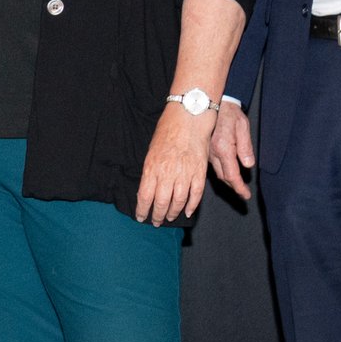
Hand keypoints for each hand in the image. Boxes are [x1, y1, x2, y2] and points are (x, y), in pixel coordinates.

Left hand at [135, 104, 217, 225]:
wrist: (188, 119)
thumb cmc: (166, 133)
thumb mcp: (151, 152)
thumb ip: (150, 172)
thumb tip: (146, 191)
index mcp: (152, 169)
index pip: (145, 197)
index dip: (142, 210)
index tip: (141, 217)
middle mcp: (168, 174)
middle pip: (161, 203)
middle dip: (157, 215)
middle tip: (156, 222)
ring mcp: (185, 174)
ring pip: (178, 201)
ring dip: (173, 213)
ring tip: (170, 218)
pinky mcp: (199, 172)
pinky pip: (196, 194)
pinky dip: (191, 205)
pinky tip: (187, 211)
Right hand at [209, 101, 255, 197]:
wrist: (211, 104)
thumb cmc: (229, 113)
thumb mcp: (242, 127)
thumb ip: (246, 147)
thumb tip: (248, 165)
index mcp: (223, 148)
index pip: (232, 175)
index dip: (240, 187)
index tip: (246, 195)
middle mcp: (212, 153)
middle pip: (224, 177)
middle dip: (234, 186)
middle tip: (244, 192)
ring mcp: (206, 153)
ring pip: (217, 173)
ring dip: (227, 180)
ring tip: (237, 184)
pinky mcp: (203, 151)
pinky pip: (212, 166)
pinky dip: (220, 172)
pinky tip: (226, 172)